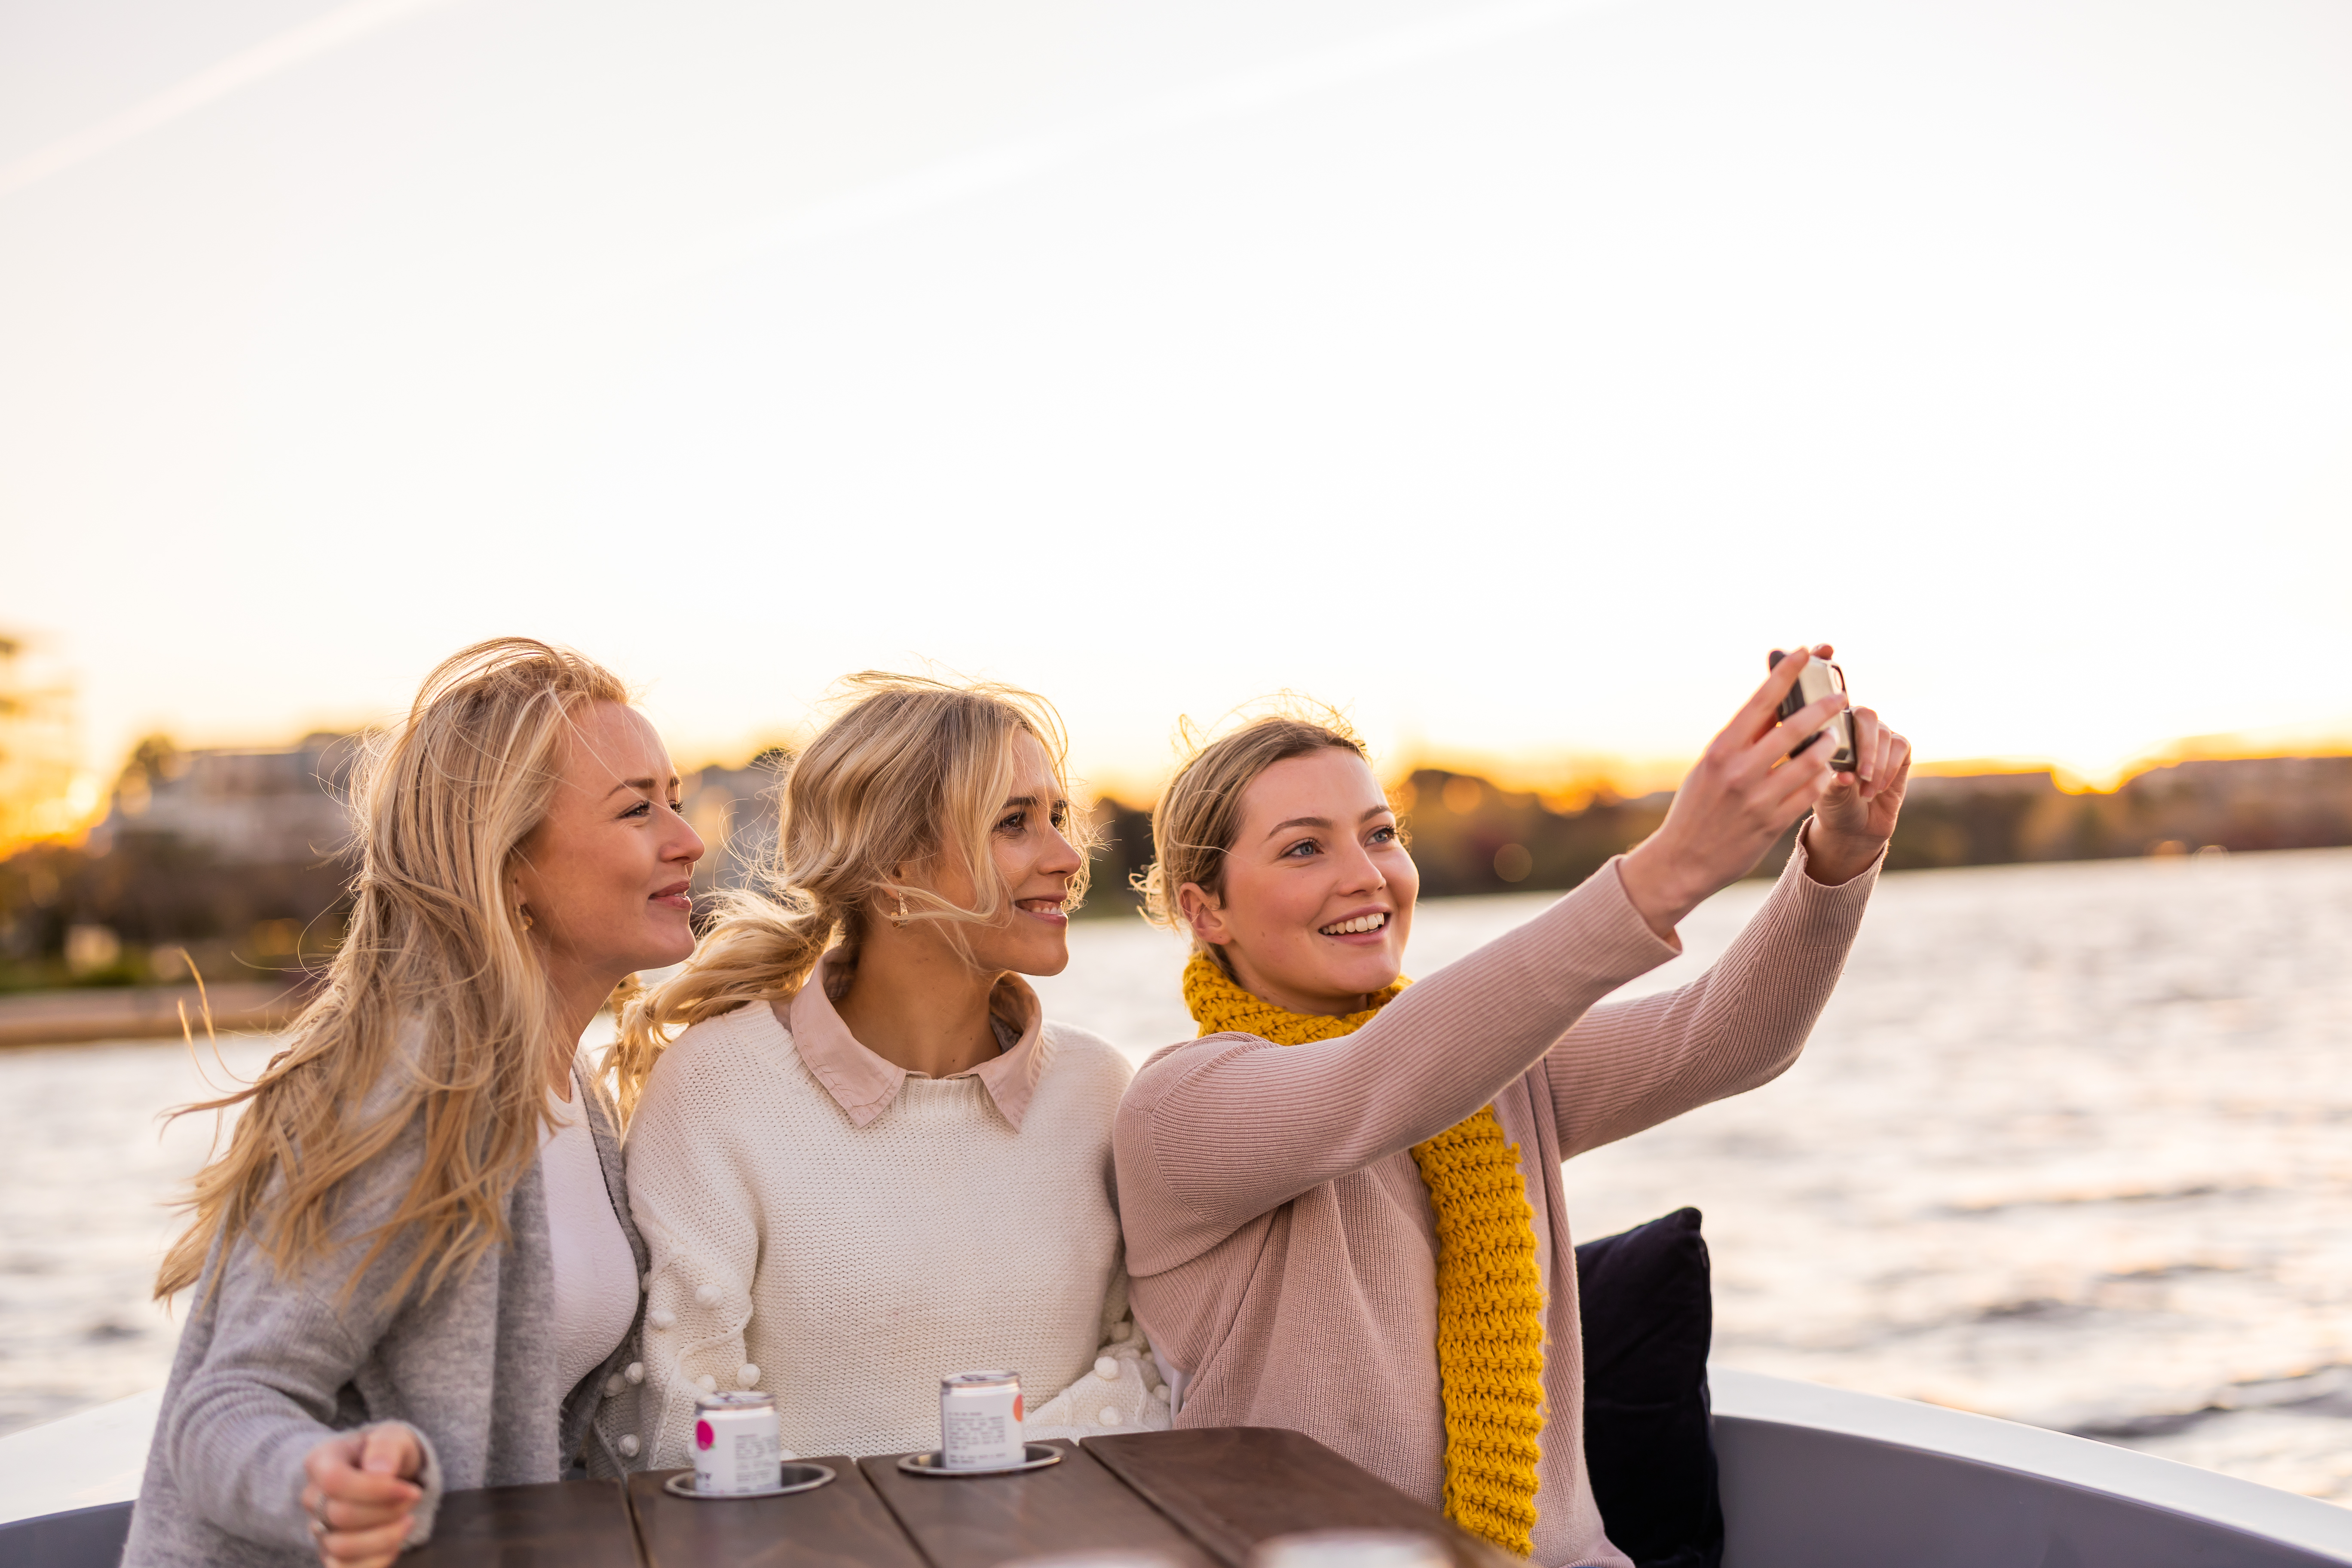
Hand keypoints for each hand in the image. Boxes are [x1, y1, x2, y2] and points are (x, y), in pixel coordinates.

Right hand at [301, 1424, 423, 1567]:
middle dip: (387, 1511)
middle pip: (340, 1516)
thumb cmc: (386, 1453)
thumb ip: (386, 1446)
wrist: (384, 1473)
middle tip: (414, 1498)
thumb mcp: (393, 1436)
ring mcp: (318, 1528)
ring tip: (407, 1520)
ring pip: (341, 1547)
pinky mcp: (330, 1552)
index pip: (335, 1481)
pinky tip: (395, 1543)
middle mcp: (313, 1498)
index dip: (375, 1490)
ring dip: (384, 1538)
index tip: (412, 1490)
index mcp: (321, 1461)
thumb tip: (381, 1471)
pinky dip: (376, 1561)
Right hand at [1617, 646, 1853, 937]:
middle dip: (1822, 708)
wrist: (1682, 861)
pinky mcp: (1771, 824)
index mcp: (1720, 750)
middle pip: (1793, 728)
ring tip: (1834, 738)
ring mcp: (1756, 798)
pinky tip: (1827, 773)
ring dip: (1828, 745)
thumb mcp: (1710, 767)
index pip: (1759, 702)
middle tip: (1840, 697)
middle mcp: (1738, 771)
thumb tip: (1775, 708)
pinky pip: (1810, 794)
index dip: (1785, 674)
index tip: (1805, 652)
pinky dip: (1823, 779)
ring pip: (1809, 762)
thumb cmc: (1697, 808)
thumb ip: (1741, 741)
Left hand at [1805, 672, 1910, 884]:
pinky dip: (1887, 768)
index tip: (1825, 647)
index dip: (1822, 662)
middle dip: (1863, 739)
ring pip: (1881, 731)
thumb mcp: (1814, 790)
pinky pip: (1899, 746)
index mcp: (1822, 727)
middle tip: (1857, 771)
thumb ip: (1825, 777)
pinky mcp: (1899, 749)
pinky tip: (1874, 788)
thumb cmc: (1826, 803)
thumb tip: (1843, 773)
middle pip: (1862, 712)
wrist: (1848, 828)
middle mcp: (1850, 724)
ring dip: (1873, 761)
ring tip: (1862, 787)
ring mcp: (1876, 735)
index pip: (1822, 689)